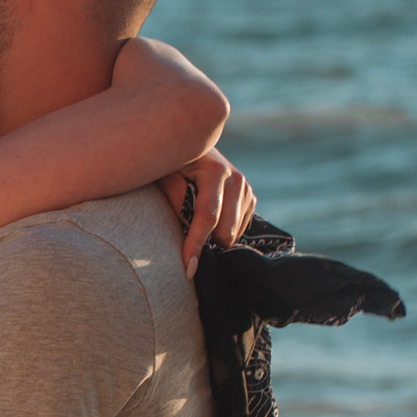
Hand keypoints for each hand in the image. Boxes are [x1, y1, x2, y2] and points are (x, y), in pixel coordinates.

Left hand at [160, 147, 255, 273]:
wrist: (190, 146)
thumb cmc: (172, 164)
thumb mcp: (166, 177)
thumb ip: (177, 200)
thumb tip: (189, 229)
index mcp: (216, 172)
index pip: (207, 217)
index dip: (196, 245)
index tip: (188, 270)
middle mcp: (237, 180)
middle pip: (225, 231)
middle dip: (206, 242)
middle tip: (185, 238)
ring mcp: (246, 189)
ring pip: (233, 234)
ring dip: (213, 237)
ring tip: (195, 222)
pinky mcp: (250, 198)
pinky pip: (238, 230)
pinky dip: (221, 232)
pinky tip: (208, 222)